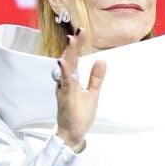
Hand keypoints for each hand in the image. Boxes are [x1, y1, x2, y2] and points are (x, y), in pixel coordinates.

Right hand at [55, 30, 105, 152]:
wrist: (73, 134)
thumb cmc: (79, 114)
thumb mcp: (92, 92)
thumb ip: (96, 77)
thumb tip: (101, 60)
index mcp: (72, 80)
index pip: (75, 58)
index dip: (79, 45)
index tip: (83, 31)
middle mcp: (66, 82)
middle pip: (70, 60)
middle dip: (74, 45)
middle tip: (78, 31)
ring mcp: (64, 90)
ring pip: (66, 69)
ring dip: (69, 54)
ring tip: (71, 40)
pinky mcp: (65, 99)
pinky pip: (64, 84)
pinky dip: (64, 73)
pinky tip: (63, 63)